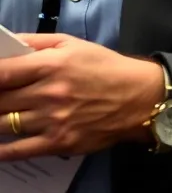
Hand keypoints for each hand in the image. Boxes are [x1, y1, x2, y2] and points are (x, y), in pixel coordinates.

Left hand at [0, 33, 164, 160]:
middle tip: (1, 97)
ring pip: (2, 125)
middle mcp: (49, 93)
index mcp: (53, 64)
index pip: (3, 72)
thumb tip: (7, 44)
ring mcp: (52, 120)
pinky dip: (0, 150)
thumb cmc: (105, 67)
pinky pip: (15, 151)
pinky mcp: (57, 143)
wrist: (138, 97)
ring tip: (2, 114)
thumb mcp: (75, 44)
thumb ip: (38, 42)